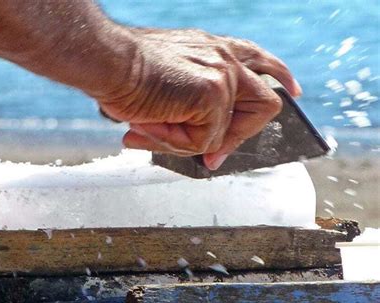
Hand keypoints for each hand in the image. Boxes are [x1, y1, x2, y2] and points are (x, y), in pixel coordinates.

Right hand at [99, 28, 300, 169]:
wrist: (106, 61)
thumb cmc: (124, 73)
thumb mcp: (166, 88)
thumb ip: (188, 112)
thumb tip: (201, 151)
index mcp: (214, 49)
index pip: (259, 62)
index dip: (277, 80)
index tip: (291, 91)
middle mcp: (224, 57)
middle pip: (267, 102)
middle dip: (243, 135)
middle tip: (218, 156)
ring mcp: (222, 74)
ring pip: (230, 130)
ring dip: (191, 141)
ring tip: (156, 130)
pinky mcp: (212, 93)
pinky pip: (205, 140)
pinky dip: (175, 142)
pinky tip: (150, 125)